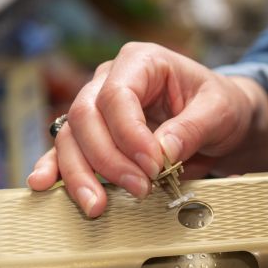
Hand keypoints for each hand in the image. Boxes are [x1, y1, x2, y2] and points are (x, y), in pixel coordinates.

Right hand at [26, 42, 267, 216]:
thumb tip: (162, 152)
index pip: (117, 95)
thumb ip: (192, 128)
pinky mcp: (95, 136)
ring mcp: (98, 108)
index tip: (153, 165)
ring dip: (80, 174)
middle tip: (138, 189)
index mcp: (141, 62)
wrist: (223, 120)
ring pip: (71, 137)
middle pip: (85, 117)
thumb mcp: (219, 111)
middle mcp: (110, 80)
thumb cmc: (221, 105)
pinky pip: (68, 151)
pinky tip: (44, 186)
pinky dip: (56, 170)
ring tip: (97, 206)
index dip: (129, 134)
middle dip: (107, 160)